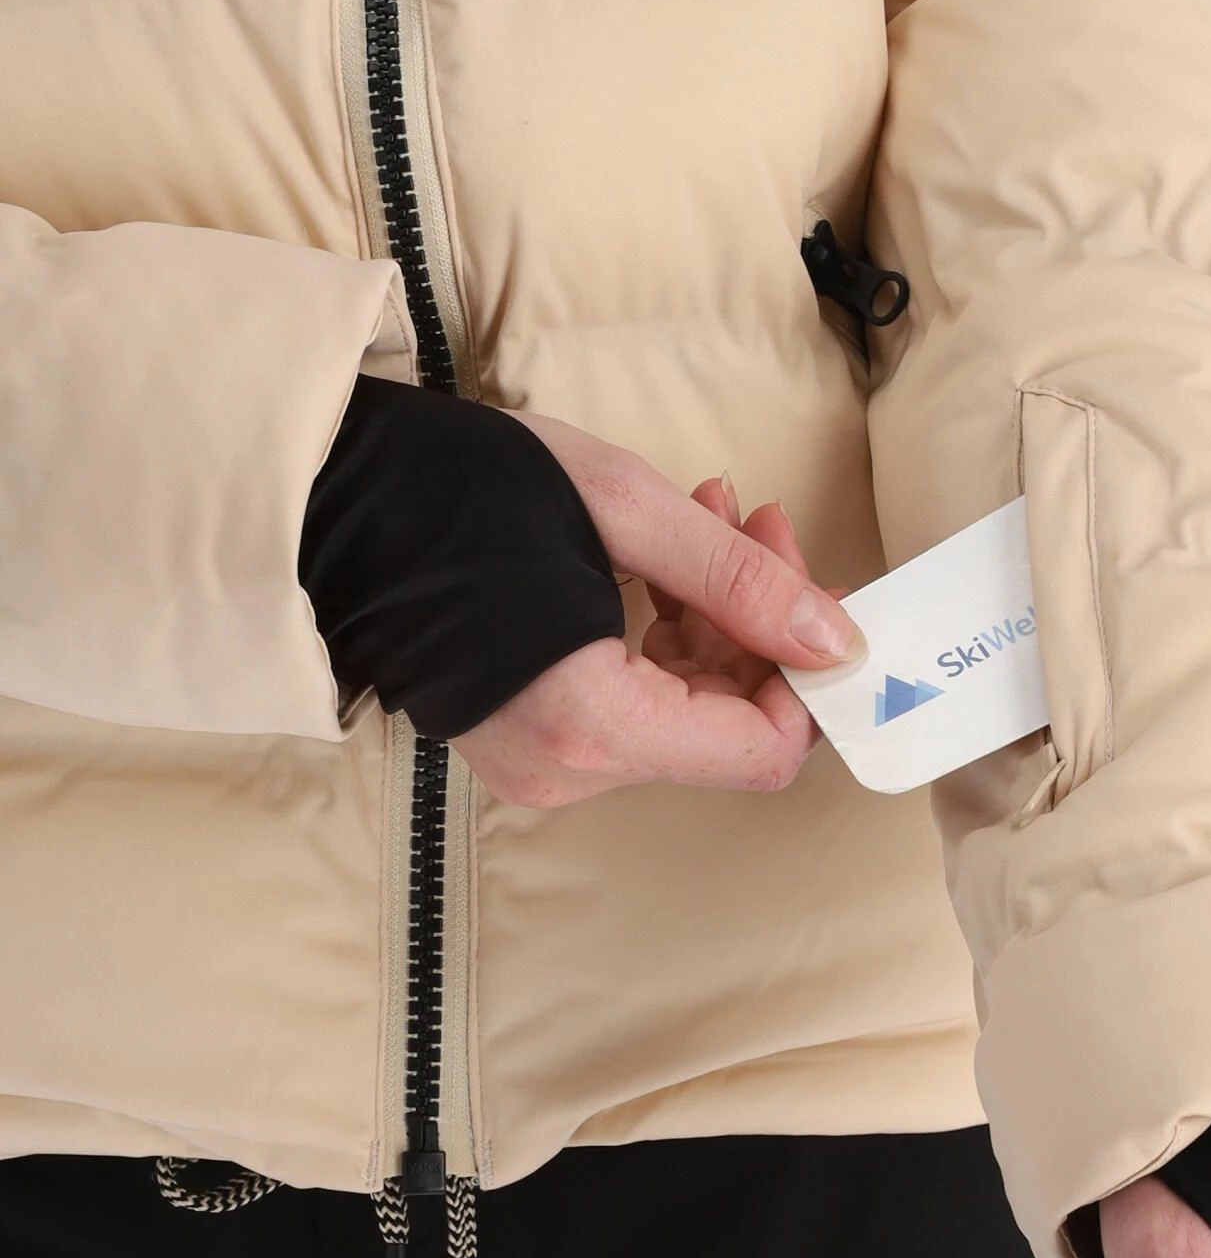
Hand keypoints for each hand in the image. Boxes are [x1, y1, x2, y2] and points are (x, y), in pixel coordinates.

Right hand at [451, 406, 863, 807]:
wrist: (327, 502)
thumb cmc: (458, 488)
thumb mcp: (621, 507)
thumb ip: (738, 579)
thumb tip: (836, 640)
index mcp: (592, 722)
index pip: (760, 751)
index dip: (810, 678)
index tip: (818, 592)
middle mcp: (570, 768)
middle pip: (730, 729)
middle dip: (767, 626)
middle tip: (764, 523)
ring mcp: (549, 763)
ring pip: (691, 714)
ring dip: (721, 617)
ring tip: (715, 515)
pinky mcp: (537, 741)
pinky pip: (641, 705)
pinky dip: (672, 636)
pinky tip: (674, 557)